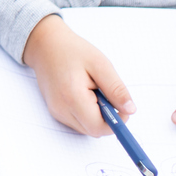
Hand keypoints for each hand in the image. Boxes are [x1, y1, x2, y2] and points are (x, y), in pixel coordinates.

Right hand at [22, 14, 135, 138]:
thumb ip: (116, 89)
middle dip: (106, 118)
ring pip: (86, 127)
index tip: (121, 106)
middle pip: (93, 130)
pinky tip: (84, 93)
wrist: (45, 44)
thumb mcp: (100, 65)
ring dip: (97, 115)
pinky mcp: (55, 111)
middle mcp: (61, 110)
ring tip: (92, 90)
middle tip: (105, 93)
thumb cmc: (72, 51)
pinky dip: (87, 112)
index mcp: (72, 98)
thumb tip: (130, 110)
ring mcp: (56, 112)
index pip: (99, 127)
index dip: (116, 122)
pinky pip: (78, 121)